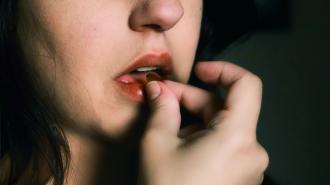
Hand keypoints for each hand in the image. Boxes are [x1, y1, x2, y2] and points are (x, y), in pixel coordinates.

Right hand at [138, 61, 268, 184]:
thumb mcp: (157, 144)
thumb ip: (161, 109)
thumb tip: (158, 89)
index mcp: (237, 138)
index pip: (246, 85)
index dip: (223, 69)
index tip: (200, 70)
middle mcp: (250, 152)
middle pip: (225, 108)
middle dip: (192, 99)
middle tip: (162, 97)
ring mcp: (247, 166)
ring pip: (222, 127)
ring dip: (194, 120)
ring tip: (166, 125)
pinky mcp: (240, 176)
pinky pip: (224, 145)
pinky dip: (203, 137)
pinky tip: (179, 144)